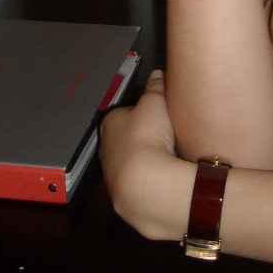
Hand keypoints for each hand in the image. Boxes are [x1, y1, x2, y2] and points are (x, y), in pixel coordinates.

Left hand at [101, 70, 191, 240]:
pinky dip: (149, 180)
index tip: (156, 114)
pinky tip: (163, 178)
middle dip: (140, 137)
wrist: (145, 185)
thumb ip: (156, 87)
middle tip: (163, 134)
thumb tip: (157, 73)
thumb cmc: (146, 136)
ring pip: (130, 163)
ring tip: (166, 158)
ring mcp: (113, 177)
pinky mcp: (124, 198)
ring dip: (144, 161)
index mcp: (110, 124)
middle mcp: (106, 149)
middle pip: (124, 138)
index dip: (140, 111)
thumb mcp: (155, 103)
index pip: (123, 113)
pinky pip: (139, 183)